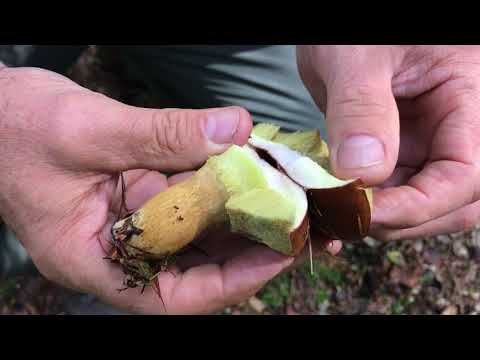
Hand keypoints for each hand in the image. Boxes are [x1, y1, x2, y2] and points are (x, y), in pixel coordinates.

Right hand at [0, 66, 338, 313]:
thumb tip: (234, 130)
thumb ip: (162, 134)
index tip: (277, 255)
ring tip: (279, 197)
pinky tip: (243, 170)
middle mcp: (116, 249)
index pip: (172, 296)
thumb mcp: (87, 132)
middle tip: (293, 220)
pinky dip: (215, 188)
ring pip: (195, 234)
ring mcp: (129, 223)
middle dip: (246, 246)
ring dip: (236, 215)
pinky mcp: (137, 196)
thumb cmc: (14, 129)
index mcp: (91, 259)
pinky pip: (184, 200)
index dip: (230, 282)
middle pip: (194, 266)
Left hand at [297, 45, 479, 239]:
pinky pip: (393, 190)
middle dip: (403, 219)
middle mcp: (456, 128)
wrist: (338, 33)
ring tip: (336, 216)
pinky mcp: (400, 152)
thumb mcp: (356, 55)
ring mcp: (428, 143)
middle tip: (346, 221)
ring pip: (423, 202)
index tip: (365, 213)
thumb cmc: (352, 28)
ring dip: (383, 218)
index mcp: (469, 97)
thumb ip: (361, 108)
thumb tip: (363, 173)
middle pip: (454, 201)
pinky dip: (366, 205)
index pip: (466, 173)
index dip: (419, 204)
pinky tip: (334, 206)